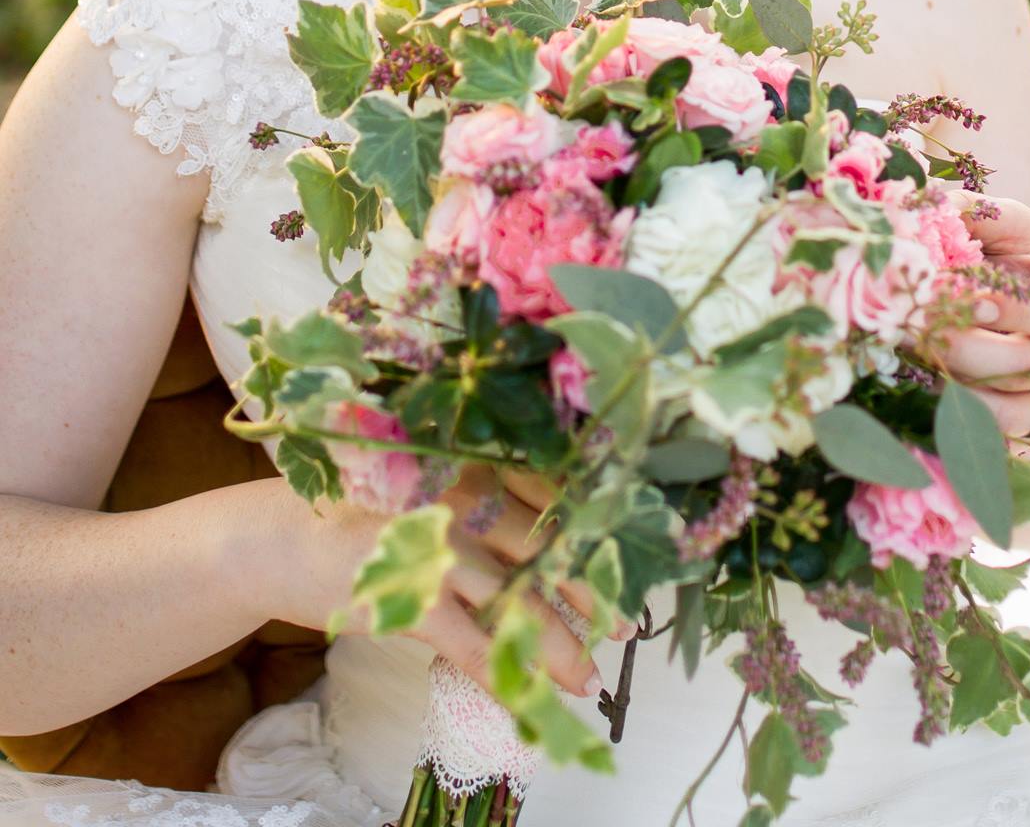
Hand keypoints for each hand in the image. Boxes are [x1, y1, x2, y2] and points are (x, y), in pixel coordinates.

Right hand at [253, 463, 626, 701]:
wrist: (277, 537)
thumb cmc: (361, 512)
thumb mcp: (426, 490)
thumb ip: (479, 503)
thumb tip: (548, 544)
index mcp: (468, 460)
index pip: (548, 493)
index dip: (589, 530)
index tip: (623, 560)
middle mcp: (459, 493)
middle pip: (542, 545)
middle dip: (587, 589)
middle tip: (621, 622)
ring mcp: (435, 542)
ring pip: (516, 598)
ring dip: (556, 642)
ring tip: (583, 675)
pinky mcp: (408, 591)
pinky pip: (471, 643)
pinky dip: (504, 674)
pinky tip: (526, 699)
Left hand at [934, 192, 1029, 445]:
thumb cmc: (1021, 260)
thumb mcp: (1009, 227)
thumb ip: (975, 213)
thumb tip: (927, 204)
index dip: (1010, 310)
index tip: (964, 297)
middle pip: (1022, 366)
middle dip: (961, 345)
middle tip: (910, 323)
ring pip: (1006, 409)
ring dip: (953, 383)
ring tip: (908, 353)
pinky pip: (995, 437)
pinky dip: (955, 419)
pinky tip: (919, 386)